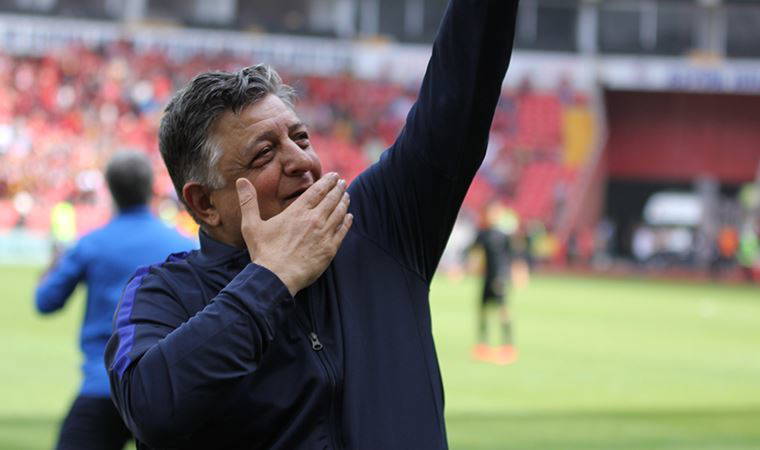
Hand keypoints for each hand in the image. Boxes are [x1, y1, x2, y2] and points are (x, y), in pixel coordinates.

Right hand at [236, 173, 352, 295]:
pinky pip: (342, 231)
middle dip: (338, 188)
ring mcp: (324, 234)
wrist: (277, 278)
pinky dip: (347, 222)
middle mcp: (314, 220)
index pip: (317, 191)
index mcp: (297, 212)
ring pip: (339, 213)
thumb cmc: (263, 252)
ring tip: (346, 195)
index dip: (327, 182)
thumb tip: (241, 181)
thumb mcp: (251, 225)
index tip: (334, 176)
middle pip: (331, 199)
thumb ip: (248, 202)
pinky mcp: (330, 249)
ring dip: (344, 202)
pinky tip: (349, 217)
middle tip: (342, 182)